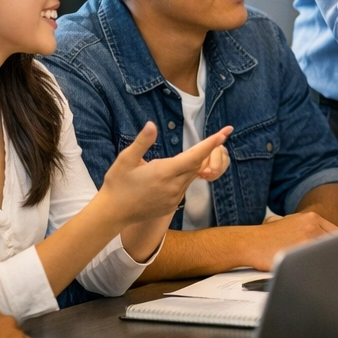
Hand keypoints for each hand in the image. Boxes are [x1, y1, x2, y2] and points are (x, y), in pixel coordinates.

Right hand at [99, 122, 233, 225]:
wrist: (113, 213)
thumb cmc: (117, 184)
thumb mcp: (125, 160)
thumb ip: (142, 142)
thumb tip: (152, 124)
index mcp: (164, 172)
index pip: (195, 156)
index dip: (211, 144)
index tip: (225, 133)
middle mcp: (173, 186)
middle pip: (198, 165)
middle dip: (208, 151)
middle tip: (218, 137)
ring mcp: (174, 198)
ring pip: (192, 176)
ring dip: (196, 163)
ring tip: (198, 151)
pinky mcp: (172, 205)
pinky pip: (185, 187)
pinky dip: (186, 176)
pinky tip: (177, 171)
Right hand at [241, 211, 337, 269]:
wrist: (249, 243)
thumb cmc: (265, 237)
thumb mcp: (286, 222)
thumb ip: (305, 227)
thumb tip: (321, 237)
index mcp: (312, 217)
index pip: (337, 234)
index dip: (337, 247)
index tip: (336, 256)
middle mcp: (313, 225)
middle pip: (336, 243)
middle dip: (335, 255)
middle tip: (333, 266)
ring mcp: (308, 238)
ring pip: (329, 253)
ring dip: (328, 263)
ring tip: (325, 273)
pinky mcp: (301, 252)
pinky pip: (317, 263)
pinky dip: (318, 269)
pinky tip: (314, 275)